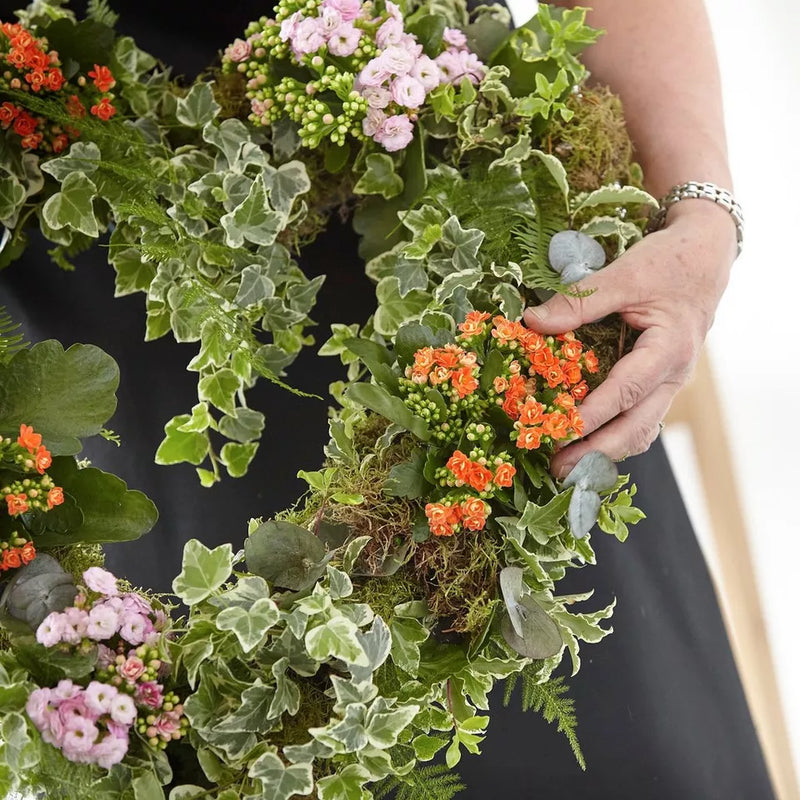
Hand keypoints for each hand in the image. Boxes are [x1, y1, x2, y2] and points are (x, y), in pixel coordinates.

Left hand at [523, 201, 736, 478]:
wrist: (704, 258)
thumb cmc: (667, 264)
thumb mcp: (622, 276)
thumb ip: (578, 302)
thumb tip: (531, 322)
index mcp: (668, 350)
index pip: (626, 392)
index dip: (591, 415)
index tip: (558, 431)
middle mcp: (673, 376)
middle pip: (637, 428)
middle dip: (596, 452)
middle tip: (556, 468)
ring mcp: (669, 385)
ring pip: (640, 431)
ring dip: (604, 452)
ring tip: (565, 467)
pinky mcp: (659, 385)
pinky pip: (639, 421)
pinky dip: (613, 437)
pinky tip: (585, 445)